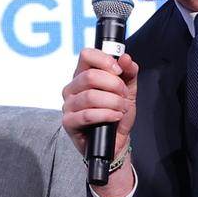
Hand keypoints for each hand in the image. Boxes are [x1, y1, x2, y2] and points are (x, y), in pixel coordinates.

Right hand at [62, 48, 138, 196]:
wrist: (116, 141)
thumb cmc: (117, 113)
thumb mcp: (128, 90)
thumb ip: (129, 72)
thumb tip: (125, 58)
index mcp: (83, 75)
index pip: (86, 55)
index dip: (104, 60)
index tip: (119, 71)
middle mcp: (72, 88)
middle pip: (90, 76)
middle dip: (113, 85)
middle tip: (123, 95)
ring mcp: (68, 105)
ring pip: (90, 96)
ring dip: (113, 102)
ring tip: (122, 108)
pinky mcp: (68, 122)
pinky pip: (87, 115)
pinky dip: (106, 115)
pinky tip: (115, 117)